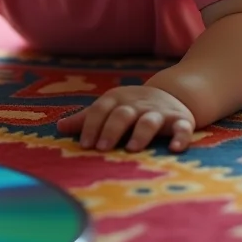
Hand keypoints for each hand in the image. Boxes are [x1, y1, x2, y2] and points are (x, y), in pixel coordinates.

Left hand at [56, 85, 195, 152]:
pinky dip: (180, 137)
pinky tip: (174, 148)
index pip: (100, 111)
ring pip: (149, 120)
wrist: (173, 93)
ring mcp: (159, 112)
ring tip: (132, 149)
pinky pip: (182, 128)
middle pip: (122, 114)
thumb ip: (86, 120)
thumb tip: (58, 128)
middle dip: (111, 130)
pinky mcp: (181, 120)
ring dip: (141, 133)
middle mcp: (137, 105)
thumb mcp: (109, 109)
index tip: (84, 145)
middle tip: (102, 148)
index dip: (91, 126)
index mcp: (117, 101)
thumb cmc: (131, 108)